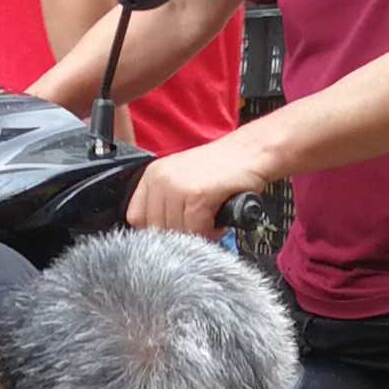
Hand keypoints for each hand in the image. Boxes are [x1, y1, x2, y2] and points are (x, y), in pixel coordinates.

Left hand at [126, 136, 264, 238]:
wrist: (252, 152)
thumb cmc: (222, 169)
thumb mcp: (183, 179)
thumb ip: (165, 202)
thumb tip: (157, 233)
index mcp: (152, 175)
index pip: (137, 218)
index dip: (156, 231)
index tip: (174, 233)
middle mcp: (160, 179)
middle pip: (157, 229)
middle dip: (179, 236)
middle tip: (200, 227)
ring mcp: (177, 186)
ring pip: (177, 232)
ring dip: (197, 235)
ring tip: (211, 222)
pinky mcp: (196, 195)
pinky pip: (196, 230)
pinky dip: (210, 232)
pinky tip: (218, 222)